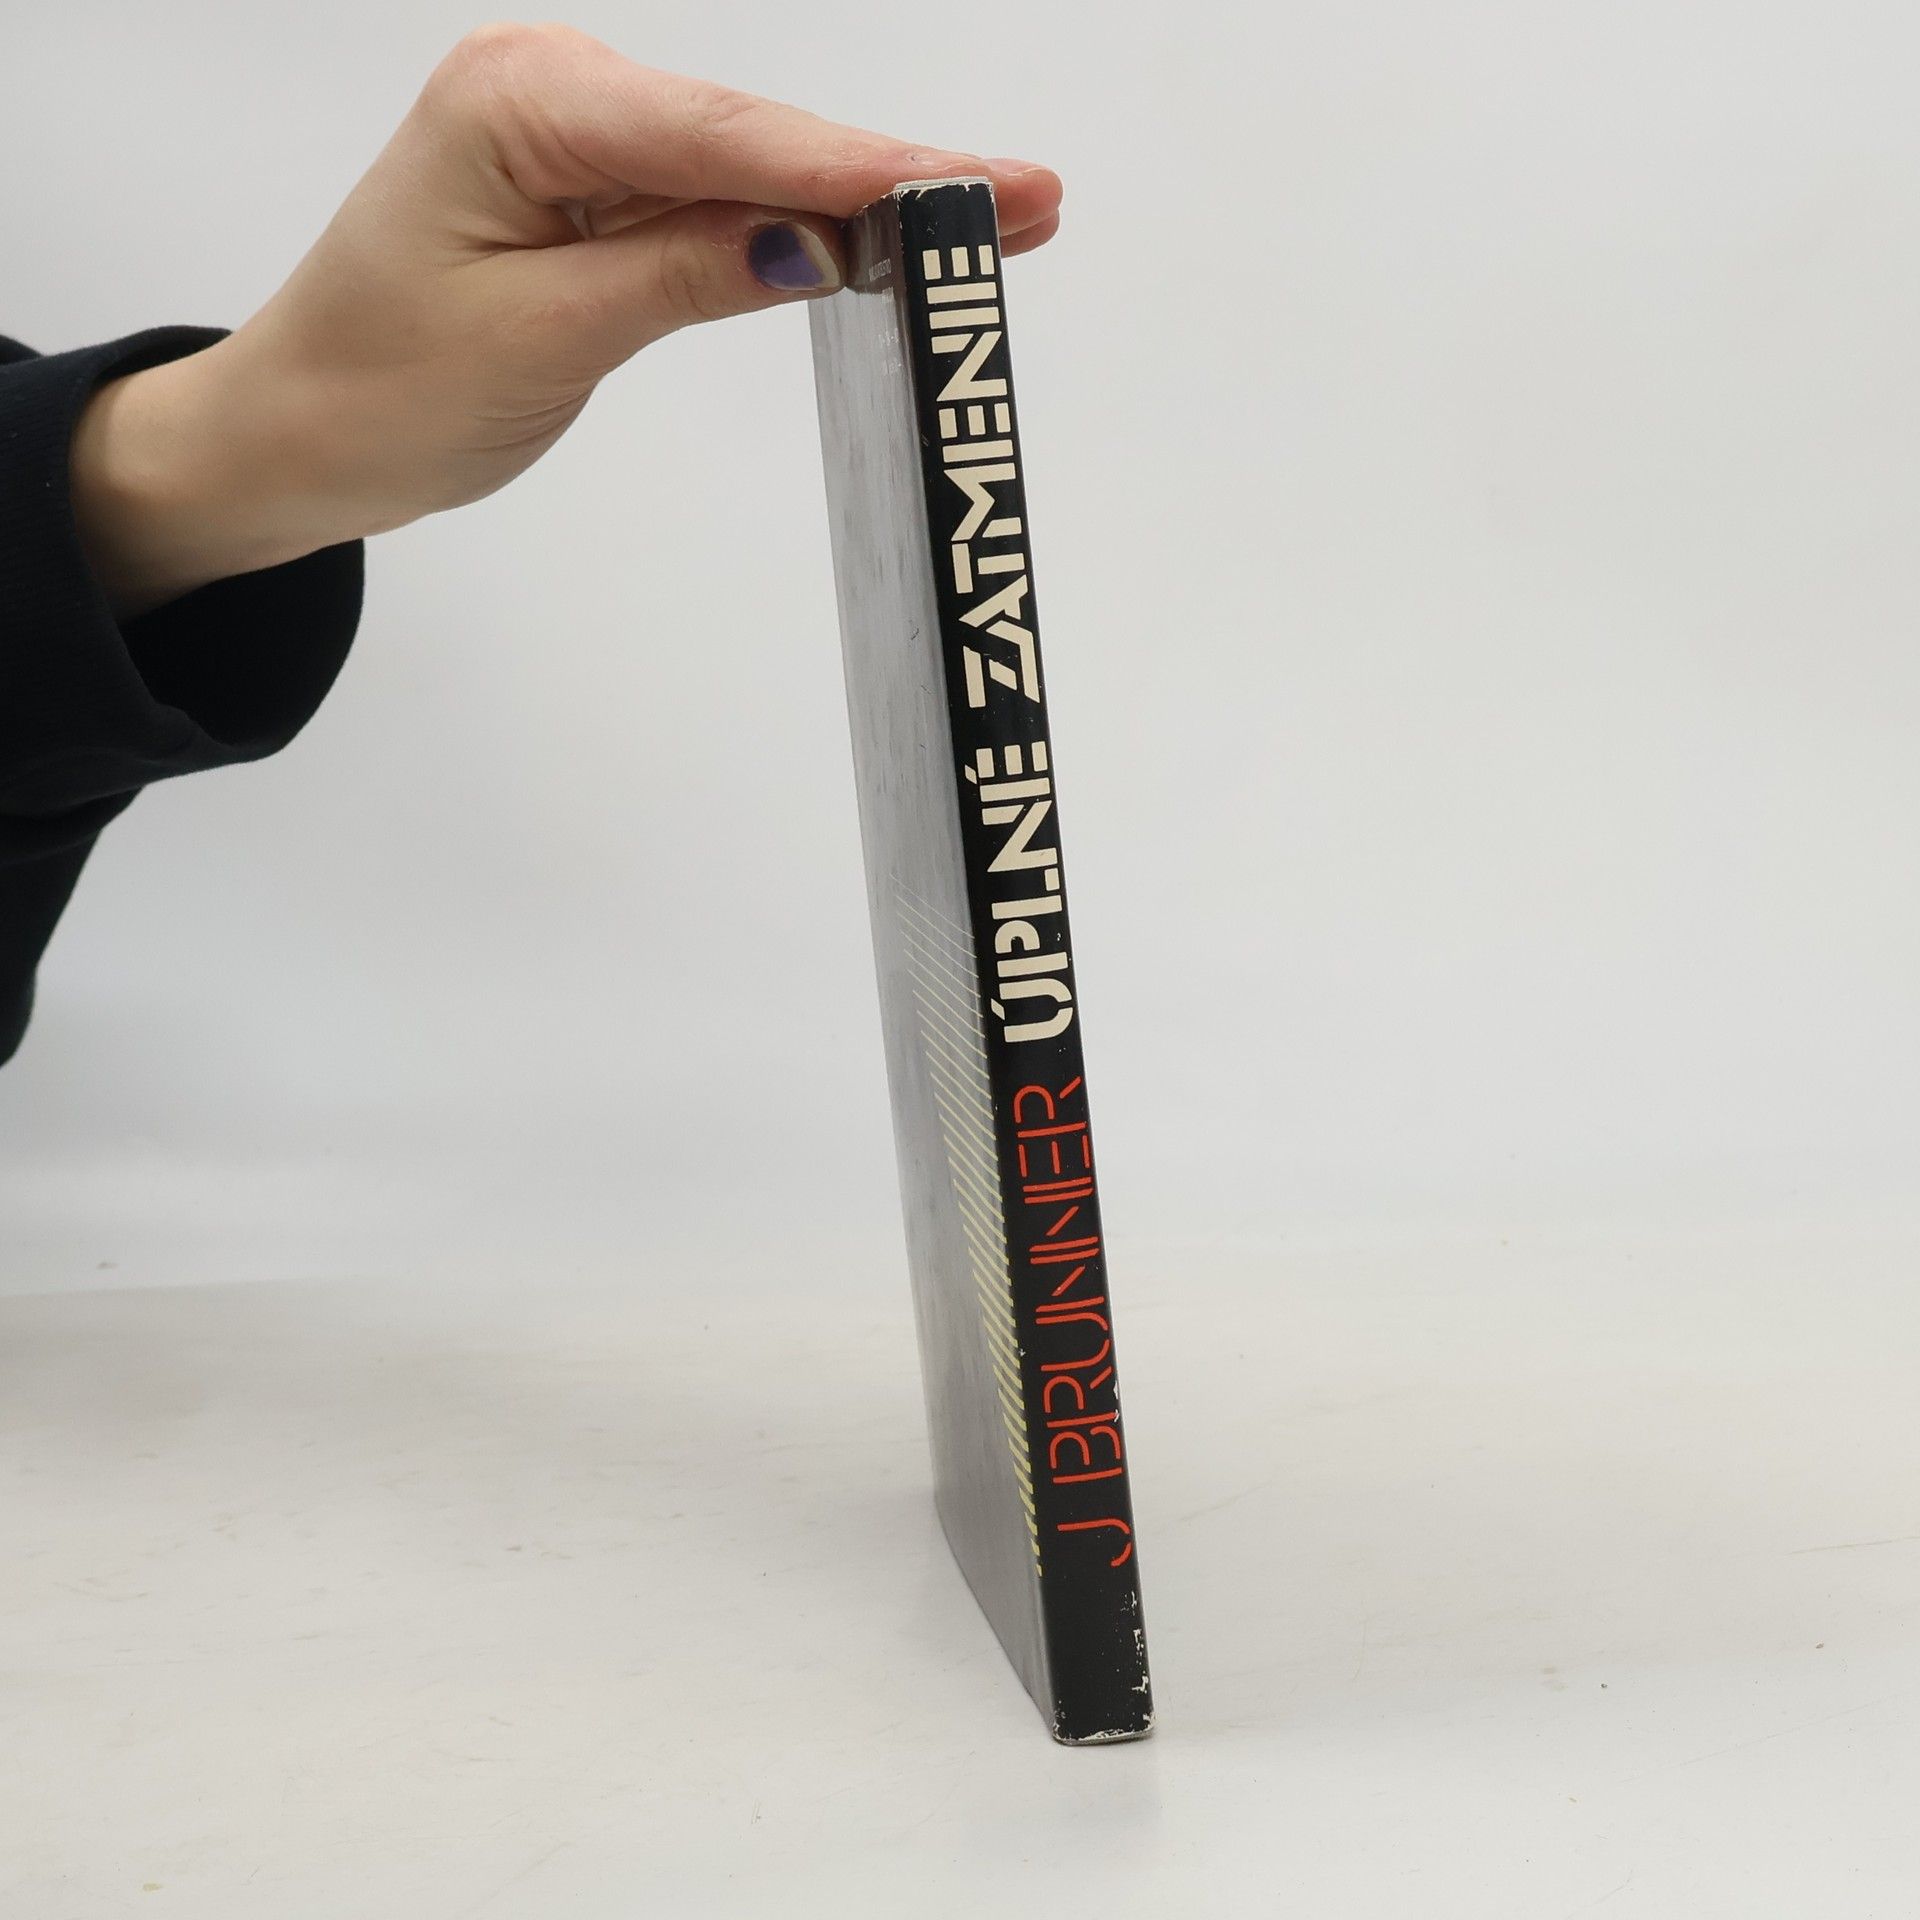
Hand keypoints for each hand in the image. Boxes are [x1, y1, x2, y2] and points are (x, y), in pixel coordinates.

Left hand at [69, 23, 1062, 617]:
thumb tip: (819, 240)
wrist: (301, 429)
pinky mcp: (596, 185)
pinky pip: (716, 197)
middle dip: (891, 176)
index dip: (858, 169)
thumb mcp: (542, 339)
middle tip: (1030, 201)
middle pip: (755, 134)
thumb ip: (683, 274)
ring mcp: (578, 134)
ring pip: (749, 165)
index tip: (974, 187)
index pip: (723, 137)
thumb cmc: (380, 387)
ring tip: (991, 219)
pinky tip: (883, 231)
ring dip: (862, 200)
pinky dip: (798, 222)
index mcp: (519, 104)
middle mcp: (553, 91)